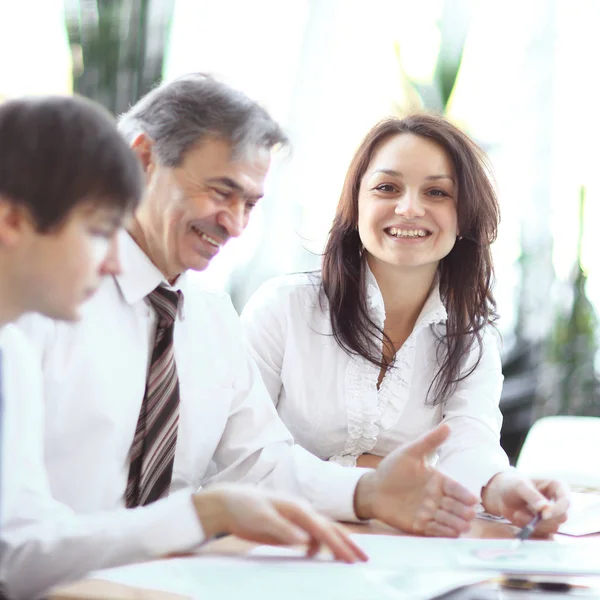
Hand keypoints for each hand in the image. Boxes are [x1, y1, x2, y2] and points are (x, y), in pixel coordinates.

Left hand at [192, 484, 368, 562]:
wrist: (229, 502)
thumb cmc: (245, 507)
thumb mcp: (262, 519)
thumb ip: (284, 529)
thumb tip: (306, 540)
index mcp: (297, 508)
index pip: (324, 529)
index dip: (339, 545)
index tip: (352, 560)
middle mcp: (300, 512)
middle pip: (329, 529)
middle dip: (346, 544)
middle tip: (362, 560)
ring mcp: (295, 519)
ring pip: (322, 532)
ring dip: (336, 545)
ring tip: (349, 559)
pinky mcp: (288, 527)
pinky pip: (310, 537)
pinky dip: (319, 546)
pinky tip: (319, 556)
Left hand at [354, 424, 477, 536]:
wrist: (373, 488)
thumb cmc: (392, 468)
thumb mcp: (411, 452)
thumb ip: (429, 441)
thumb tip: (448, 426)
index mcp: (436, 480)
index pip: (454, 488)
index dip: (463, 494)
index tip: (473, 499)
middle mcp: (435, 497)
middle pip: (453, 505)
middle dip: (462, 511)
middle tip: (470, 515)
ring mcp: (428, 512)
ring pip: (446, 518)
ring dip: (455, 523)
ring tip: (463, 527)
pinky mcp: (419, 525)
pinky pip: (433, 529)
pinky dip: (442, 531)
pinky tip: (450, 533)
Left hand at [481, 469, 569, 533]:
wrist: (501, 495)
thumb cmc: (511, 485)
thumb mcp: (519, 486)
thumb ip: (531, 495)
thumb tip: (545, 508)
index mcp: (557, 487)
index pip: (566, 502)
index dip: (557, 510)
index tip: (544, 515)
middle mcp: (558, 502)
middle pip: (561, 517)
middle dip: (541, 519)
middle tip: (519, 514)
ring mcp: (553, 515)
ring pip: (552, 527)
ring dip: (533, 524)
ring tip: (516, 514)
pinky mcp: (545, 526)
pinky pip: (544, 534)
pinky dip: (531, 530)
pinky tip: (519, 520)